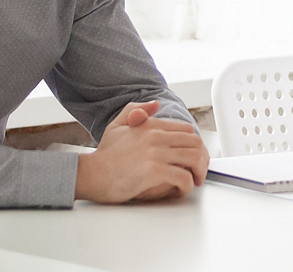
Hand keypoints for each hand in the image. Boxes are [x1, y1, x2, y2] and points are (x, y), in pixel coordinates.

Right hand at [75, 101, 209, 203]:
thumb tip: (155, 104)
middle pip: (195, 143)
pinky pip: (182, 177)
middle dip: (202, 159)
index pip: (187, 131)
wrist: (90, 174)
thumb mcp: (117, 126)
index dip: (196, 145)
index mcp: (151, 126)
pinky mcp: (153, 171)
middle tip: (199, 172)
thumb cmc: (105, 155)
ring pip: (194, 158)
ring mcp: (155, 153)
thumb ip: (135, 111)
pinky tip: (180, 190)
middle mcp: (155, 136)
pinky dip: (187, 185)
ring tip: (193, 181)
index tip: (195, 157)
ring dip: (198, 172)